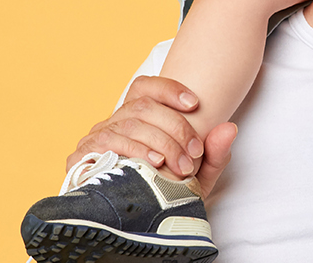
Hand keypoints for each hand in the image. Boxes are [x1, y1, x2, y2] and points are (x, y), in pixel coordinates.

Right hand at [67, 75, 239, 195]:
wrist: (137, 225)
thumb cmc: (166, 194)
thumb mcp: (198, 175)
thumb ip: (215, 153)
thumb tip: (230, 128)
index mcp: (136, 119)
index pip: (145, 87)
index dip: (169, 89)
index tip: (195, 104)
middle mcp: (114, 123)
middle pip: (143, 106)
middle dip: (174, 128)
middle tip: (194, 154)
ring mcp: (96, 138)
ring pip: (129, 123)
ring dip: (160, 143)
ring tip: (179, 166)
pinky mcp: (82, 157)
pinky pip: (108, 143)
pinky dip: (134, 151)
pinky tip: (152, 164)